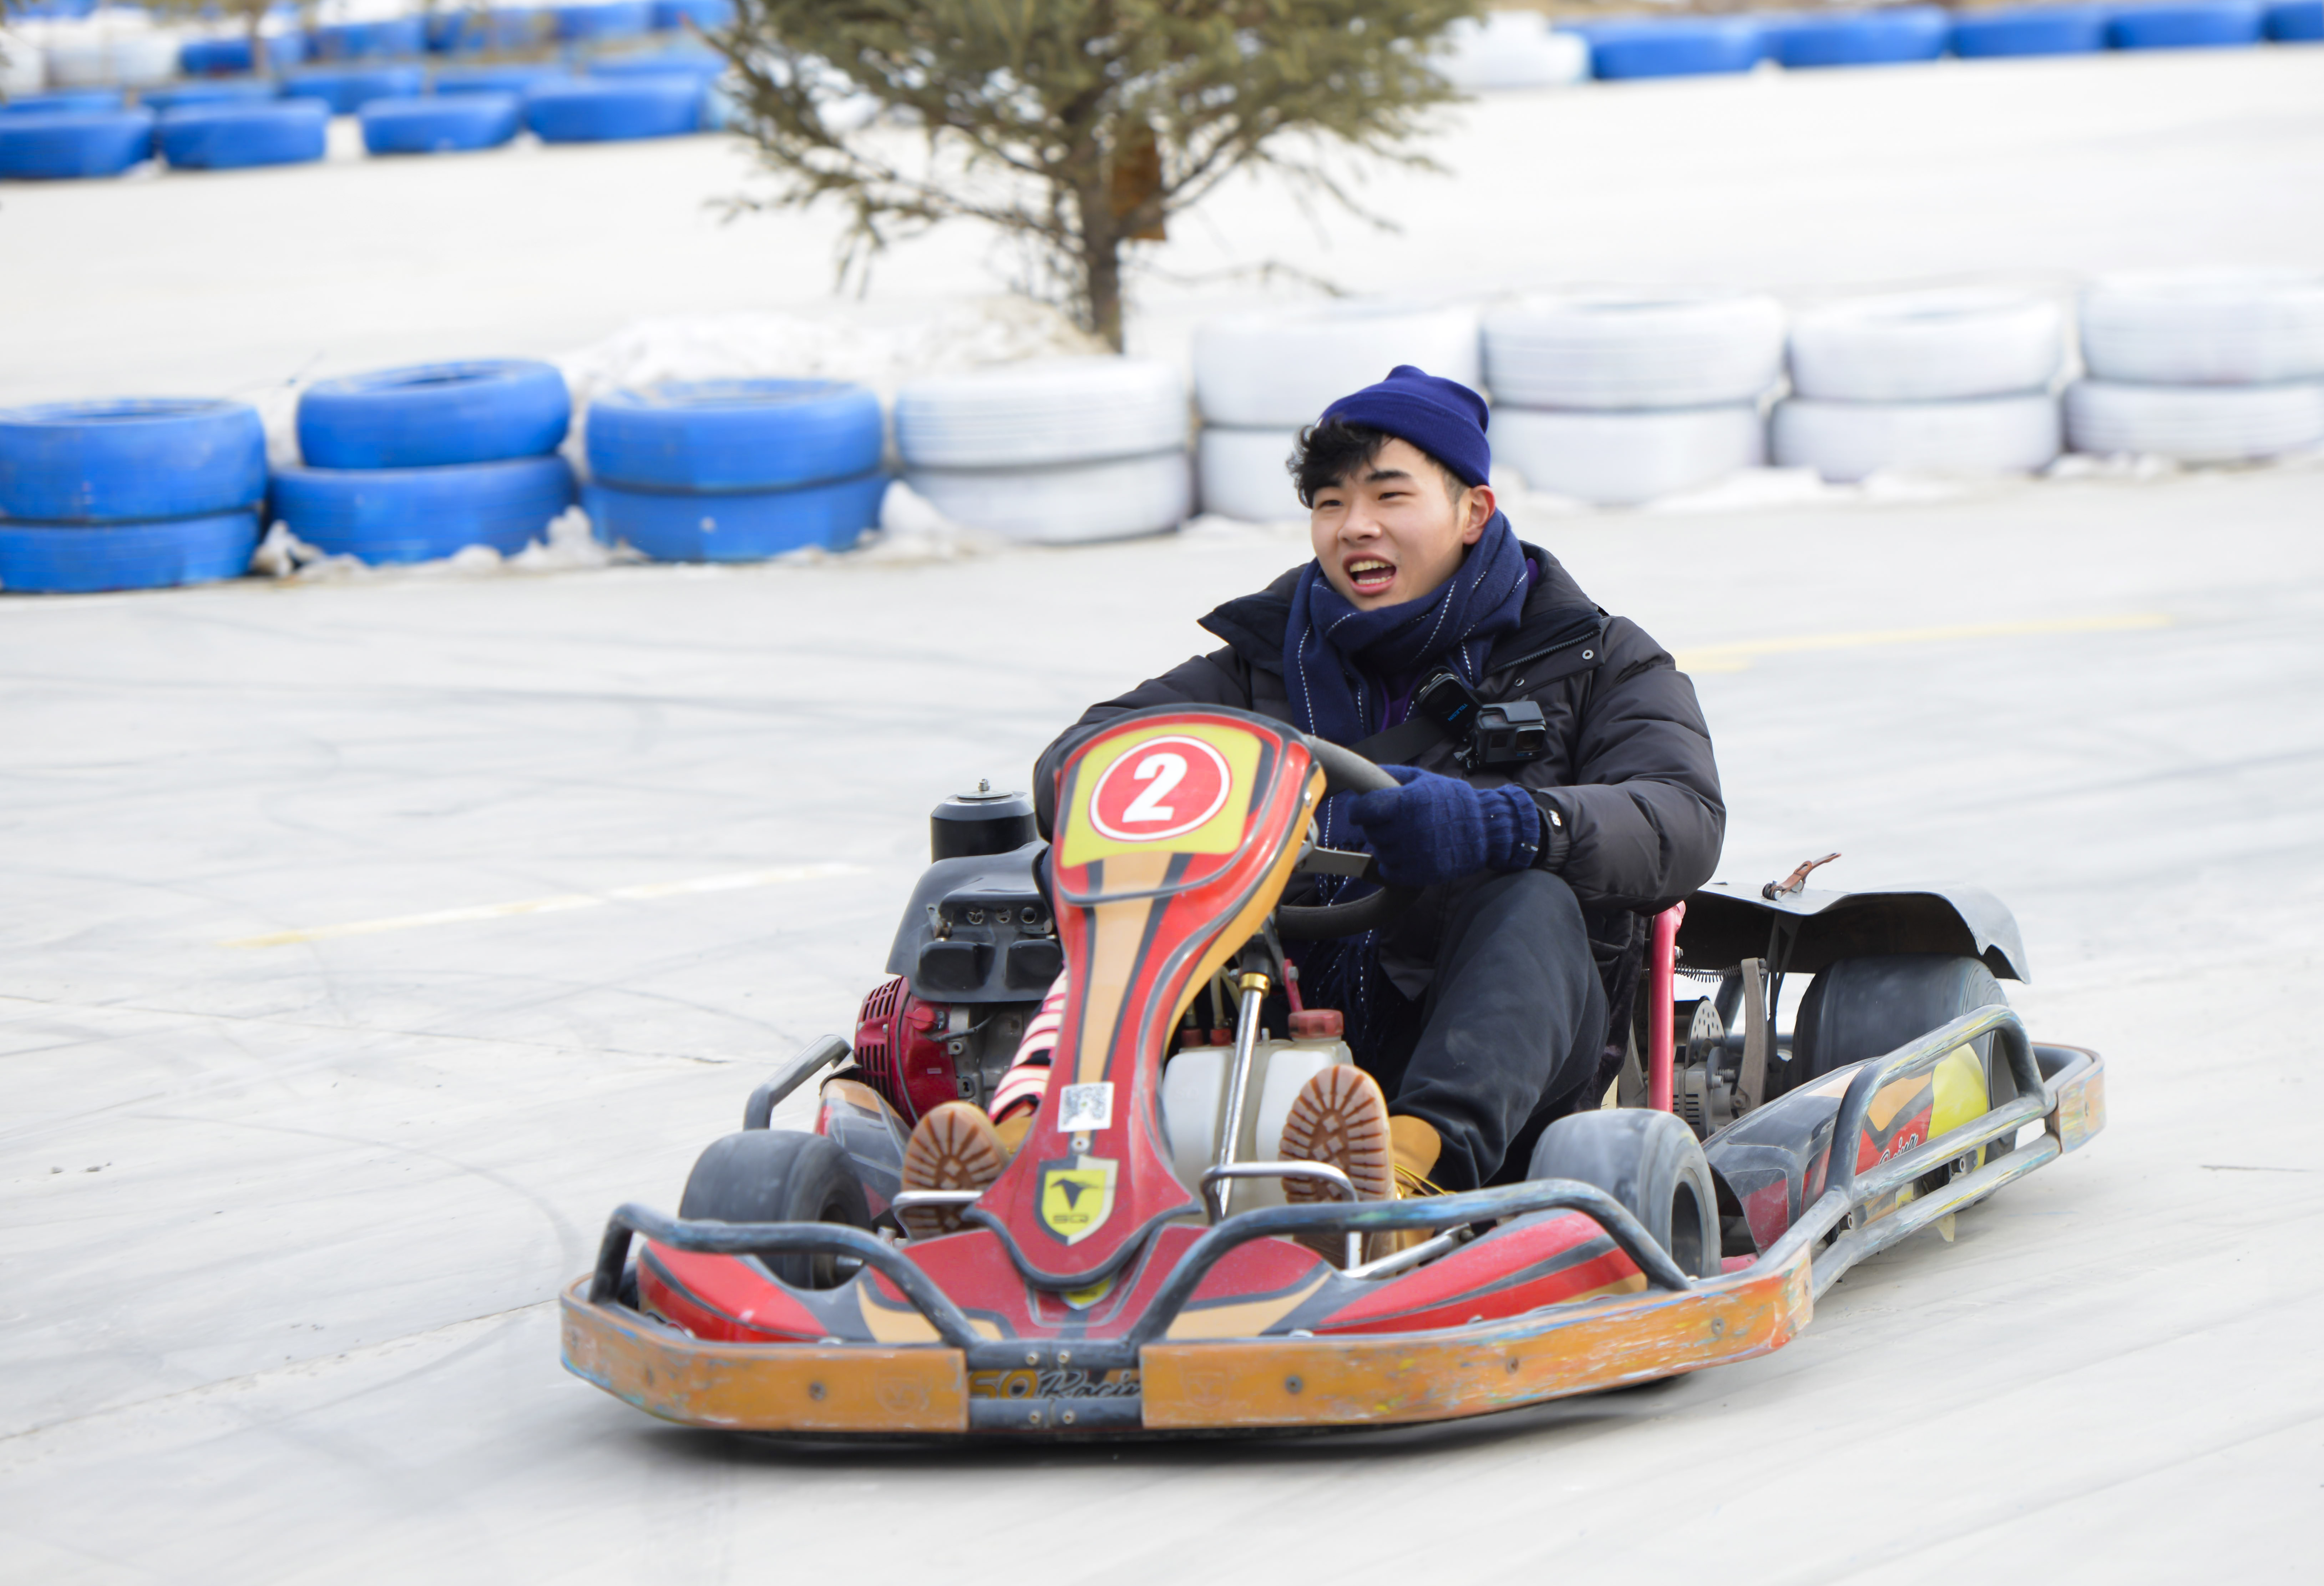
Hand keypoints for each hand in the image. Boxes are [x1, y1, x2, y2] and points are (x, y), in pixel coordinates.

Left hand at [1348, 766, 1540, 888]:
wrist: (1485, 829)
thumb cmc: (1452, 801)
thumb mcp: (1423, 779)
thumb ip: (1392, 775)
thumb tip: (1364, 775)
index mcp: (1406, 802)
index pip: (1361, 809)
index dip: (1357, 809)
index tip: (1361, 809)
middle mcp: (1407, 829)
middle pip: (1370, 831)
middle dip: (1377, 824)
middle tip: (1394, 820)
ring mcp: (1412, 854)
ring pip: (1379, 851)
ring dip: (1387, 844)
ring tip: (1407, 835)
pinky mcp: (1418, 874)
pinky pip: (1389, 871)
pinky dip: (1393, 864)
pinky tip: (1408, 852)